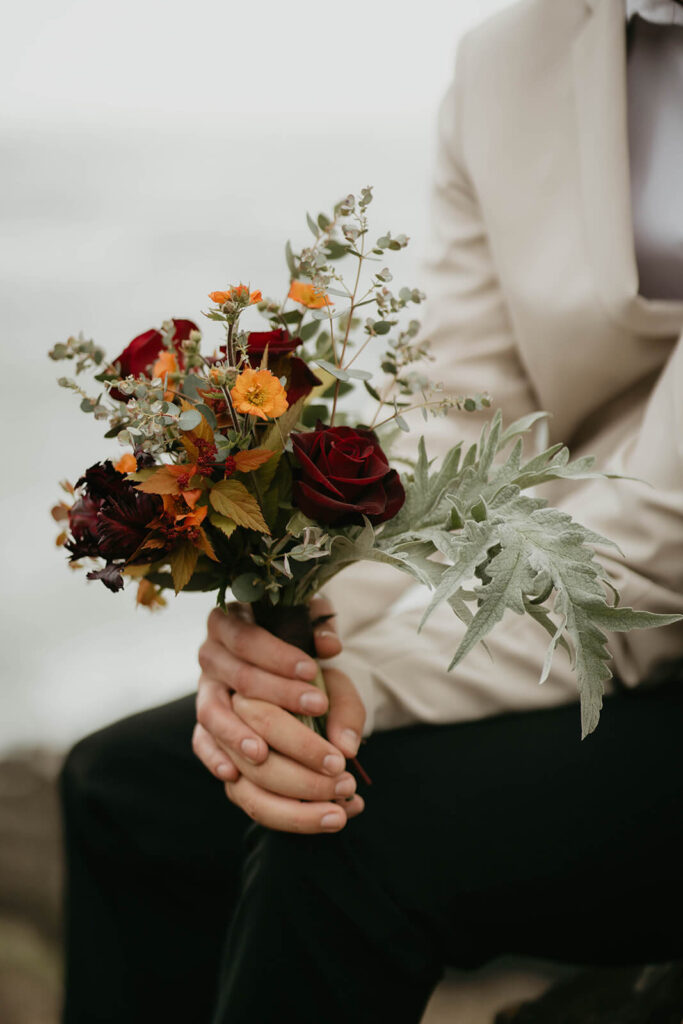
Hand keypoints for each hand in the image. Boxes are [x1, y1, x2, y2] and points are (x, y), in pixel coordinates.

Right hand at [193, 593, 366, 832]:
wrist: (282, 664)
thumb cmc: (296, 643)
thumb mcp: (310, 630)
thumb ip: (322, 632)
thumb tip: (331, 646)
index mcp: (230, 624)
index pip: (247, 638)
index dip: (278, 656)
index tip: (312, 670)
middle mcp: (211, 657)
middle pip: (238, 677)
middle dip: (278, 693)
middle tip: (319, 706)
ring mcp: (205, 693)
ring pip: (212, 713)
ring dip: (238, 734)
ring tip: (263, 753)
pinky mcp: (204, 725)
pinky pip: (201, 743)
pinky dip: (214, 758)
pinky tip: (232, 774)